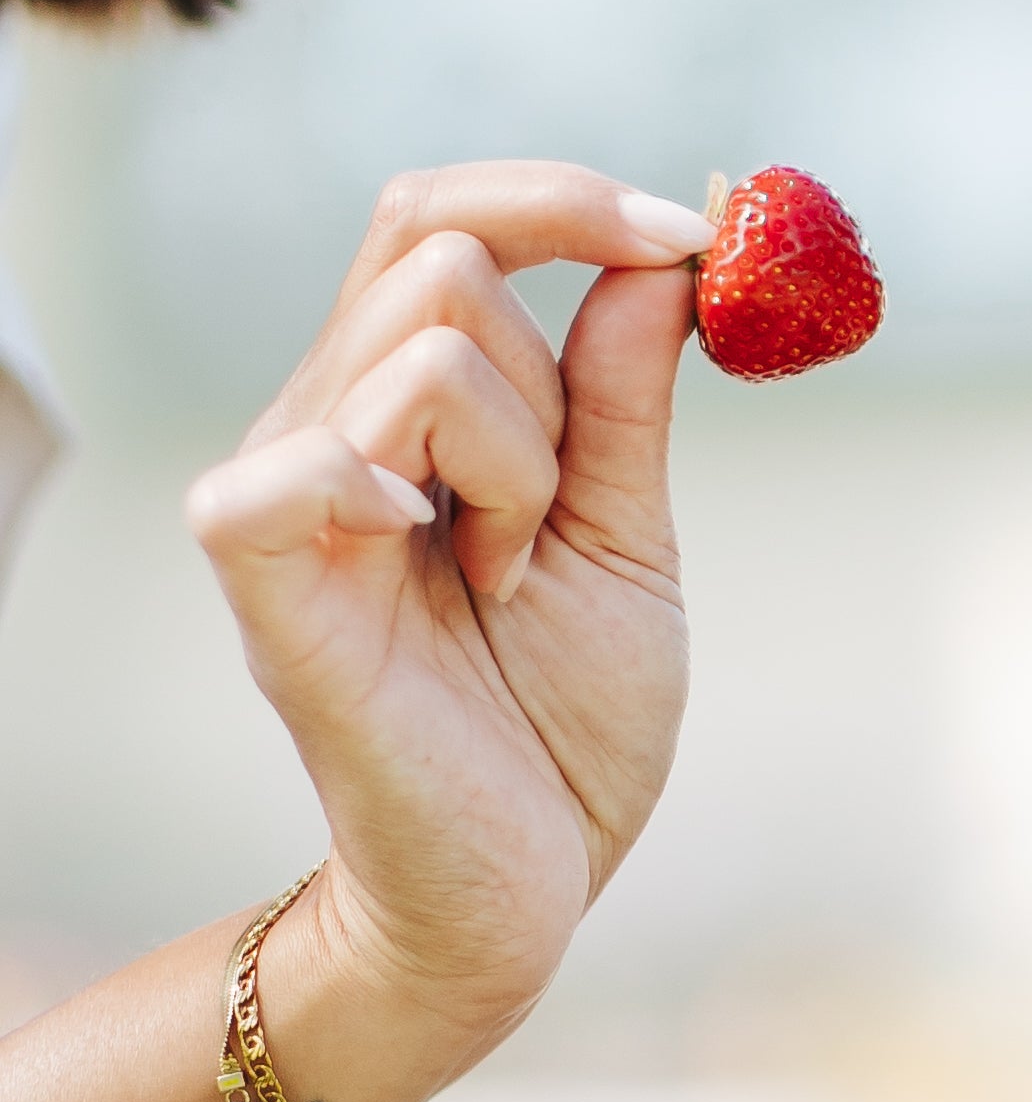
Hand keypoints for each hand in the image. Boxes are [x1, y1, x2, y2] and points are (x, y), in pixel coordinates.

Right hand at [186, 162, 711, 1067]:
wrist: (517, 901)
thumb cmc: (561, 739)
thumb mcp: (625, 544)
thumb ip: (625, 401)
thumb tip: (665, 253)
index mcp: (407, 405)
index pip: (441, 215)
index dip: (566, 201)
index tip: (694, 239)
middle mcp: (329, 422)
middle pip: (443, 254)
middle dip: (554, 382)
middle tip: (551, 529)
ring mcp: (290, 495)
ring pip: (428, 344)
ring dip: (521, 469)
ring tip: (506, 589)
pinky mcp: (267, 581)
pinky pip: (307, 456)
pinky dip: (398, 488)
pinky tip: (436, 566)